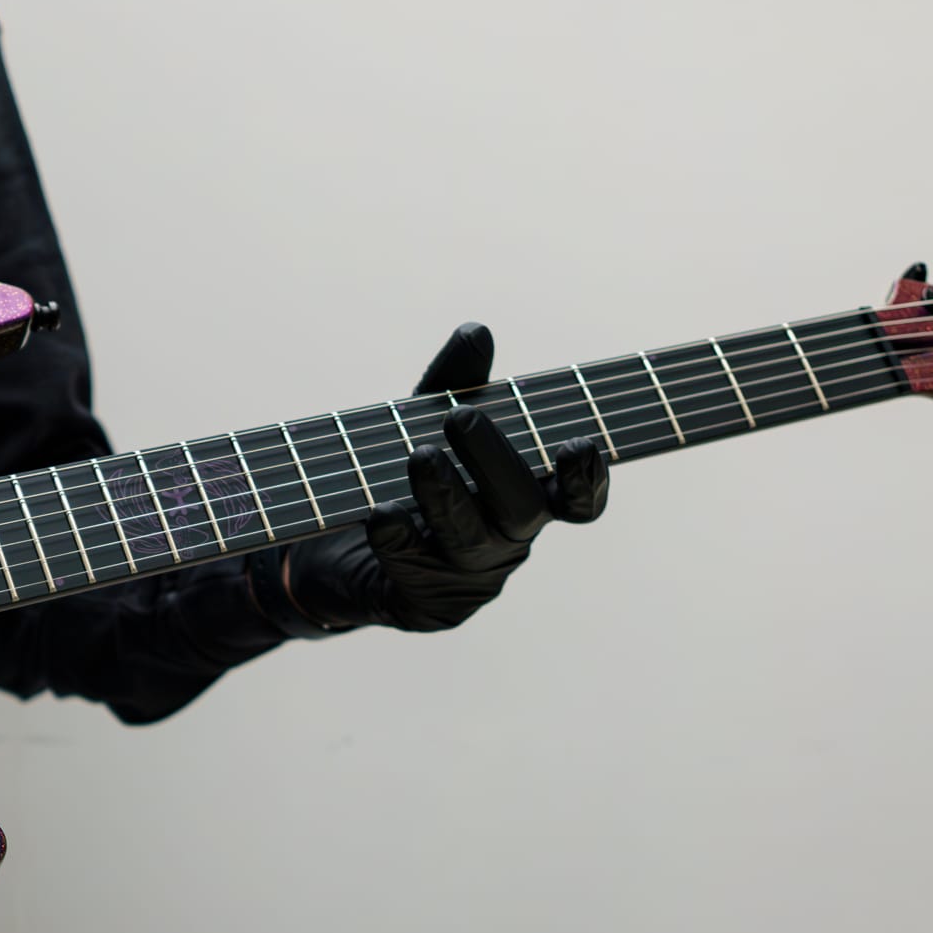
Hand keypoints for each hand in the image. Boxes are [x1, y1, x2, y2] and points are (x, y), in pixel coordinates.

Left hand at [249, 322, 608, 634]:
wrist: (345, 554)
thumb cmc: (408, 479)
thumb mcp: (427, 421)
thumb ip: (455, 382)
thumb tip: (475, 331)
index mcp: (526, 498)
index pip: (577, 501)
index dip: (587, 479)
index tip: (577, 443)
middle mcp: (505, 540)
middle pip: (522, 510)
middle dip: (495, 461)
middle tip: (462, 418)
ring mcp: (465, 576)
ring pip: (468, 541)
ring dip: (445, 496)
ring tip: (420, 457)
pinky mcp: (420, 601)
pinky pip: (410, 568)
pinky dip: (394, 537)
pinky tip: (378, 513)